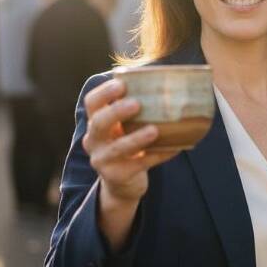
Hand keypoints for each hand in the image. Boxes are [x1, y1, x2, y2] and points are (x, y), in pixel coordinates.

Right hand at [82, 79, 176, 205]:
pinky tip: (174, 148)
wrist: (122, 183)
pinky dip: (157, 155)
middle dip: (116, 112)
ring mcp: (102, 160)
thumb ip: (135, 110)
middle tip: (136, 103)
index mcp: (95, 122)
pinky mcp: (117, 176)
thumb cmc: (127, 144)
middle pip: (99, 123)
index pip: (92, 102)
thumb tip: (171, 83)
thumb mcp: (124, 127)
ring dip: (136, 138)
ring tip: (154, 130)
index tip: (122, 84)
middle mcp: (93, 141)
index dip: (104, 92)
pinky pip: (139, 164)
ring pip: (117, 148)